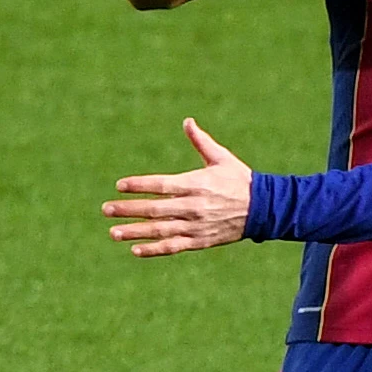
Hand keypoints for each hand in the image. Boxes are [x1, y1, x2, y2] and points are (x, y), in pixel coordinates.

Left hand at [103, 118, 253, 256]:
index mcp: (197, 183)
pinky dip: (154, 250)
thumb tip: (187, 121)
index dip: (140, 185)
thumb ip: (201, 142)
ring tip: (113, 232)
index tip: (120, 186)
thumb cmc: (240, 180)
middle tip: (106, 210)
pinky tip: (135, 250)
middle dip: (128, 210)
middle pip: (155, 209)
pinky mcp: (200, 241)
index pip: (162, 185)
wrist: (265, 208)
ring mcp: (196, 226)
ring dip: (135, 232)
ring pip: (160, 231)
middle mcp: (194, 206)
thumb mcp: (222, 158)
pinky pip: (173, 247)